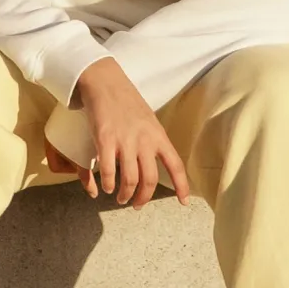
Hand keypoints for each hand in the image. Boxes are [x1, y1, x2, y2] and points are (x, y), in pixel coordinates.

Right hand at [72, 60, 190, 207]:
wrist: (105, 82)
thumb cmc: (126, 100)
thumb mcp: (149, 120)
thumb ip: (153, 140)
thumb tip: (156, 160)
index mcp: (159, 136)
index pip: (176, 166)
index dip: (181, 187)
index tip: (183, 202)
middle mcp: (145, 141)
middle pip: (149, 180)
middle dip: (143, 198)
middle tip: (137, 204)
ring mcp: (125, 141)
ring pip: (130, 179)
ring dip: (125, 194)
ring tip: (121, 198)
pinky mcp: (104, 140)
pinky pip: (108, 171)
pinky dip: (109, 184)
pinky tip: (107, 187)